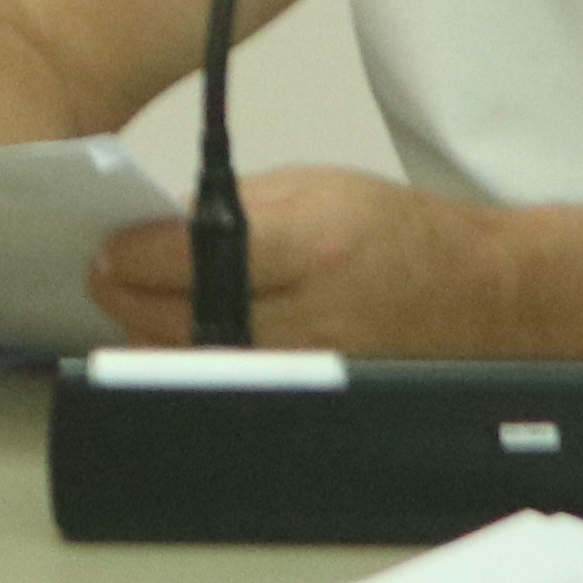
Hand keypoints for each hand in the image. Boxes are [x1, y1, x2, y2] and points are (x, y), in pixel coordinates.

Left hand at [87, 165, 501, 353]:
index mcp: (309, 244)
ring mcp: (310, 367)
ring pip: (191, 361)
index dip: (131, 252)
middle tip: (104, 274)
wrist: (479, 295)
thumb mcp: (315, 187)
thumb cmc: (401, 234)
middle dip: (124, 294)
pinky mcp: (311, 396)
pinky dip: (191, 360)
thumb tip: (154, 228)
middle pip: (177, 318)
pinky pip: (226, 384)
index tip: (107, 245)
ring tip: (133, 302)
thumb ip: (231, 205)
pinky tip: (177, 336)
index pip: (188, 257)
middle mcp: (309, 313)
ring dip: (149, 333)